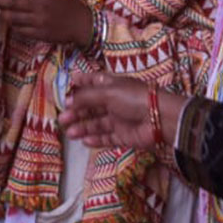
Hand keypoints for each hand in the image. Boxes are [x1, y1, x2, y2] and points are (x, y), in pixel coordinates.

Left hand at [0, 0, 93, 46]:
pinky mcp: (39, 34)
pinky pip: (20, 30)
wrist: (82, 24)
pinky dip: (13, 26)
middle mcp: (39, 5)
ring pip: (14, 17)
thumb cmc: (68, 3)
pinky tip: (10, 23)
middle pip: (12, 1)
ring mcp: (39, 21)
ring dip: (3, 13)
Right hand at [58, 70, 186, 151]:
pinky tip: (84, 141)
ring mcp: (119, 119)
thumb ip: (86, 97)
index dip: (79, 83)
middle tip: (62, 119)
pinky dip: (95, 139)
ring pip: (96, 123)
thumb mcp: (107, 92)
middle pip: (91, 106)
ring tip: (70, 133)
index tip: (65, 86)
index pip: (92, 81)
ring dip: (82, 127)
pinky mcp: (124, 135)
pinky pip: (107, 137)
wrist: (160, 118)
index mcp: (111, 85)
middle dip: (76, 111)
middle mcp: (114, 101)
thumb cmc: (133, 98)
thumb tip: (69, 101)